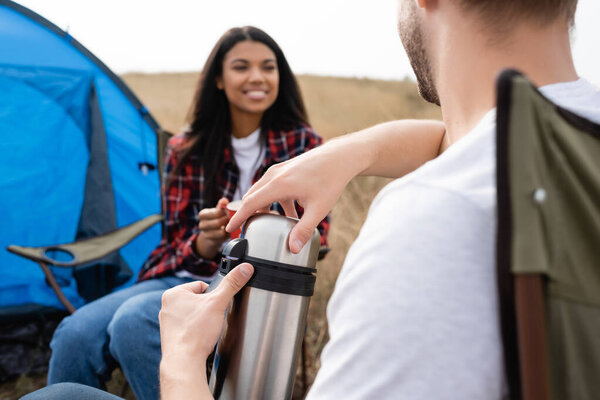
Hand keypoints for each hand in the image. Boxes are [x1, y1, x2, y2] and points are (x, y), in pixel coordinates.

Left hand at [159, 263, 253, 398]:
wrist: (184, 361)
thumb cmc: (195, 332)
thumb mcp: (218, 303)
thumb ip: (232, 284)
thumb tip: (244, 268)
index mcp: (173, 293)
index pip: (201, 286)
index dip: (213, 296)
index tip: (214, 307)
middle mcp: (166, 306)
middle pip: (198, 300)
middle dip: (207, 309)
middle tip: (210, 320)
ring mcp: (167, 322)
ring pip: (193, 314)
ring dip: (202, 320)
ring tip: (204, 330)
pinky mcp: (170, 336)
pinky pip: (188, 328)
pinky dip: (195, 331)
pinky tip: (200, 338)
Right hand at [195, 197, 229, 258]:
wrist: (212, 234)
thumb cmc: (218, 218)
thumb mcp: (219, 211)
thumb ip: (222, 205)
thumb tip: (224, 200)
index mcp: (202, 214)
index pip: (217, 213)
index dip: (225, 213)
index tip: (228, 213)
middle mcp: (201, 225)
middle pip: (218, 223)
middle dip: (227, 221)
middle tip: (232, 220)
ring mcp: (206, 234)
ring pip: (221, 232)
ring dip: (228, 229)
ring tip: (230, 225)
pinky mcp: (212, 242)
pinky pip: (223, 239)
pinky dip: (228, 235)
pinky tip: (228, 232)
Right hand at [227, 141, 355, 253]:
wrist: (338, 157)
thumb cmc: (330, 180)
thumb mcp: (318, 209)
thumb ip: (304, 229)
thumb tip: (294, 248)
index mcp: (278, 185)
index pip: (250, 204)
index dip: (238, 218)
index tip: (229, 229)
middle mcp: (273, 175)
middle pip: (251, 197)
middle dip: (247, 214)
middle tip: (247, 231)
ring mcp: (278, 170)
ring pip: (260, 191)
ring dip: (261, 208)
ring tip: (267, 224)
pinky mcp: (284, 169)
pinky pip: (270, 186)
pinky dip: (272, 200)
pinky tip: (287, 213)